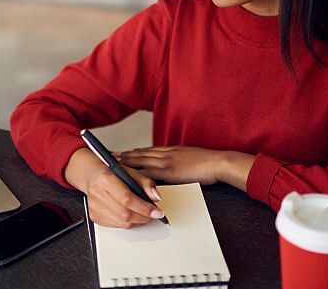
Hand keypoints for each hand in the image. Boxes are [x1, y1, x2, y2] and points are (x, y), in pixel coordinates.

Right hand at [65, 148, 164, 227]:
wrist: (92, 175)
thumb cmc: (111, 172)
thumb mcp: (130, 171)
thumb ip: (145, 182)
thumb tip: (156, 197)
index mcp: (105, 179)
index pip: (126, 198)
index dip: (144, 207)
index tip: (157, 211)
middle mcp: (97, 194)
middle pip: (124, 213)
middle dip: (143, 216)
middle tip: (154, 214)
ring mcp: (94, 207)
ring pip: (122, 222)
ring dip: (137, 221)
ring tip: (145, 214)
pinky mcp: (94, 216)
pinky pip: (116, 226)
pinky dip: (128, 223)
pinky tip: (132, 215)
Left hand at [116, 146, 254, 188]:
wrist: (218, 162)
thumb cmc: (209, 163)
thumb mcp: (190, 158)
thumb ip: (179, 161)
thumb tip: (173, 167)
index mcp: (171, 150)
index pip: (148, 150)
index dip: (134, 152)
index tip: (122, 152)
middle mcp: (166, 154)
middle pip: (140, 153)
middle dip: (124, 155)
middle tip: (108, 156)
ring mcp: (166, 161)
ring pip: (140, 160)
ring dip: (125, 162)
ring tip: (111, 163)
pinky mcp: (169, 171)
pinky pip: (148, 173)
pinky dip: (136, 174)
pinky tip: (127, 176)